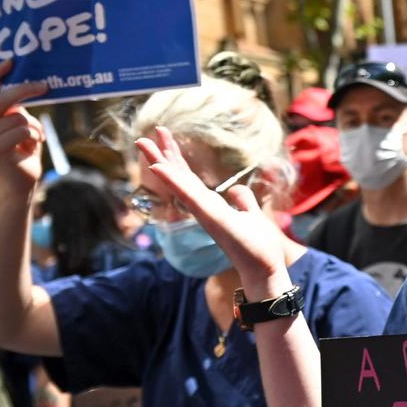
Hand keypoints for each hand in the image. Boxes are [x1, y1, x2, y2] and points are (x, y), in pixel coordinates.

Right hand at [0, 60, 48, 193]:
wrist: (21, 181)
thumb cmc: (22, 149)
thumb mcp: (18, 123)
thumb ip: (14, 106)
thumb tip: (23, 84)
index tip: (10, 63)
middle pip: (2, 100)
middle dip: (25, 90)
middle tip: (45, 86)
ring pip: (19, 117)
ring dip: (35, 126)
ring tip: (34, 137)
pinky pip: (23, 131)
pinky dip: (34, 136)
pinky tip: (31, 147)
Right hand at [136, 127, 288, 289]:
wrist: (264, 270)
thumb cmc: (257, 248)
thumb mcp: (251, 215)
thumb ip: (242, 201)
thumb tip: (235, 189)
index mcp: (211, 205)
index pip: (189, 177)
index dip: (175, 157)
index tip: (163, 136)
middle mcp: (203, 208)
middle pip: (179, 177)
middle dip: (161, 156)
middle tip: (142, 137)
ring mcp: (205, 213)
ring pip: (179, 183)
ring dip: (159, 163)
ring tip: (142, 143)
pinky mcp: (212, 218)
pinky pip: (190, 196)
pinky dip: (174, 181)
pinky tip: (159, 168)